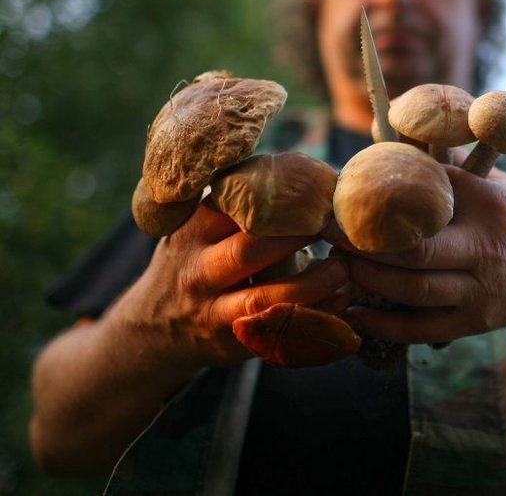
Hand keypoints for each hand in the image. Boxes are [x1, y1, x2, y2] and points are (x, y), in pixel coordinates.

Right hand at [124, 199, 349, 366]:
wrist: (155, 328)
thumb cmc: (194, 264)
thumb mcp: (198, 229)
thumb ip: (236, 207)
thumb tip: (304, 172)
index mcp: (194, 229)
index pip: (235, 207)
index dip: (281, 200)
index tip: (316, 192)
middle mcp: (198, 269)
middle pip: (250, 249)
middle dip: (299, 236)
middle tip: (336, 226)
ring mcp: (213, 309)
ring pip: (266, 296)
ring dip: (313, 282)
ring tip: (343, 267)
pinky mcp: (232, 341)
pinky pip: (277, 329)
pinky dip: (314, 316)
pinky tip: (341, 304)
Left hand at [324, 163, 505, 343]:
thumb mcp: (499, 185)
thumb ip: (452, 172)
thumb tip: (396, 144)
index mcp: (490, 204)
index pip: (426, 195)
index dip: (379, 194)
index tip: (344, 190)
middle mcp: (486, 248)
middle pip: (412, 249)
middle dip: (361, 241)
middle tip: (328, 230)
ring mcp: (480, 290)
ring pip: (412, 289)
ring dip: (366, 277)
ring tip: (337, 263)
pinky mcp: (475, 322)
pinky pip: (421, 328)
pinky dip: (383, 324)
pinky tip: (354, 313)